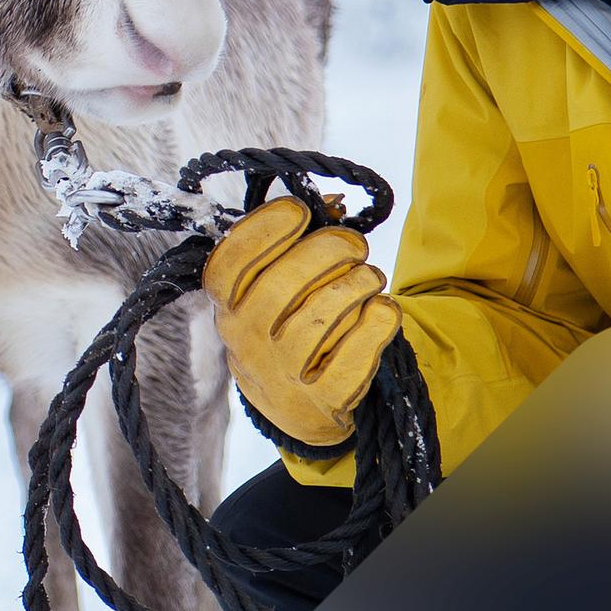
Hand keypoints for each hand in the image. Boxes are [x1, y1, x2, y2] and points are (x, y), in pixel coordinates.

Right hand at [202, 196, 401, 447]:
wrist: (295, 405)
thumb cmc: (285, 325)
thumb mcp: (270, 288)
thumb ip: (293, 244)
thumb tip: (333, 205)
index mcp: (228, 306)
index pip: (232, 262)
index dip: (267, 228)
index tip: (301, 212)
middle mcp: (247, 341)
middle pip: (281, 284)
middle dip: (328, 250)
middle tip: (355, 245)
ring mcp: (284, 374)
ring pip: (320, 318)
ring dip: (356, 284)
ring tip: (370, 277)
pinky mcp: (324, 398)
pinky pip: (356, 354)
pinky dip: (376, 323)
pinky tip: (381, 309)